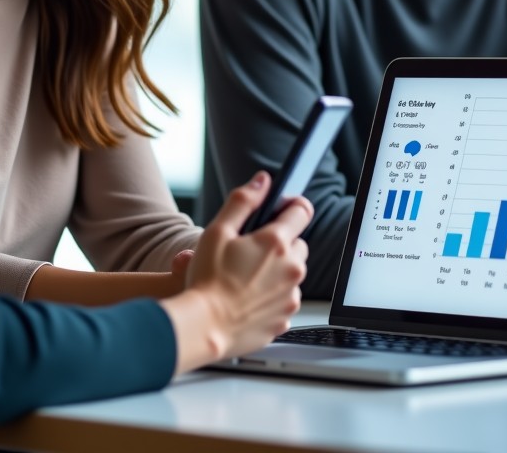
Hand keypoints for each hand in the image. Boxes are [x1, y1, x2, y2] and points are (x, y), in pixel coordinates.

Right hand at [162, 172, 311, 371]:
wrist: (205, 326)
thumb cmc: (208, 279)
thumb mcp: (218, 230)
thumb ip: (243, 201)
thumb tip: (262, 181)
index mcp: (276, 242)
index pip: (301, 211)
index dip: (291, 205)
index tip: (282, 208)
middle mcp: (291, 268)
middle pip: (299, 244)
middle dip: (281, 243)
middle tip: (252, 250)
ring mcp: (290, 296)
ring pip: (293, 274)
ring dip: (278, 271)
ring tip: (247, 277)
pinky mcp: (285, 318)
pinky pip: (285, 299)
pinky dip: (273, 296)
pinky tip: (249, 298)